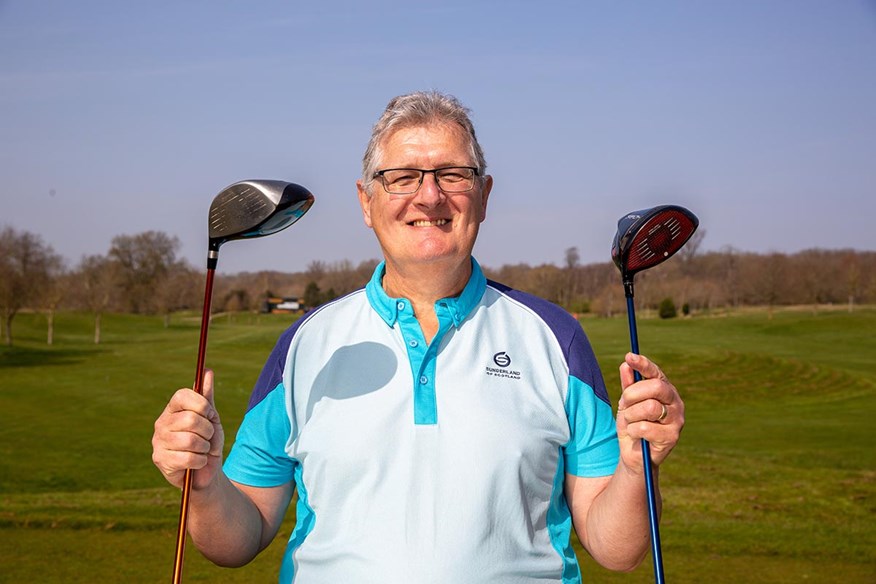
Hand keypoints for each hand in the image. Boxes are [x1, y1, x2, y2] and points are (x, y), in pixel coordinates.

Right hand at [152, 370, 224, 489]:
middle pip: (190, 419)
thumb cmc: (208, 441)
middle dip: (207, 430)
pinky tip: (197, 462)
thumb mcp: (211, 418)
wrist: (206, 471)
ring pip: (190, 440)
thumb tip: (208, 371)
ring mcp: (158, 441)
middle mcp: (161, 422)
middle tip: (207, 437)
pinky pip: (188, 457)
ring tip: (202, 450)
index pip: (182, 395)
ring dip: (204, 447)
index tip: (209, 414)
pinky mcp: (160, 459)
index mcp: (173, 409)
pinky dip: (200, 461)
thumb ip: (207, 397)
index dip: (201, 404)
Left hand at [615, 353, 683, 472]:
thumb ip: (628, 385)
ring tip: (631, 423)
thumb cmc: (632, 425)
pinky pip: (644, 427)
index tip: (629, 356)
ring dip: (631, 415)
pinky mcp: (672, 437)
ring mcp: (676, 419)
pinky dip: (633, 431)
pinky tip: (636, 436)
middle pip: (655, 387)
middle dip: (632, 394)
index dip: (643, 363)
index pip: (655, 372)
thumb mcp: (626, 404)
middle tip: (624, 403)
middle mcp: (675, 402)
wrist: (634, 455)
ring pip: (649, 407)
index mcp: (665, 390)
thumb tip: (625, 365)